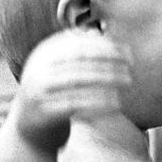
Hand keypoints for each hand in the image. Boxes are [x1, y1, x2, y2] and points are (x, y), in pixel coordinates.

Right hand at [11, 29, 131, 150]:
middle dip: (109, 61)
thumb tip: (100, 32)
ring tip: (128, 81)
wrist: (29, 129)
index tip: (129, 53)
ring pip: (77, 79)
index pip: (79, 43)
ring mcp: (37, 90)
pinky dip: (98, 102)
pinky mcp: (42, 112)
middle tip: (132, 69)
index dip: (106, 46)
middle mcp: (38, 68)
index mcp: (44, 53)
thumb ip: (78, 52)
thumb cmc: (56, 95)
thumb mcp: (61, 70)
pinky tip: (116, 102)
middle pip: (79, 59)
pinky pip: (74, 104)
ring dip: (107, 79)